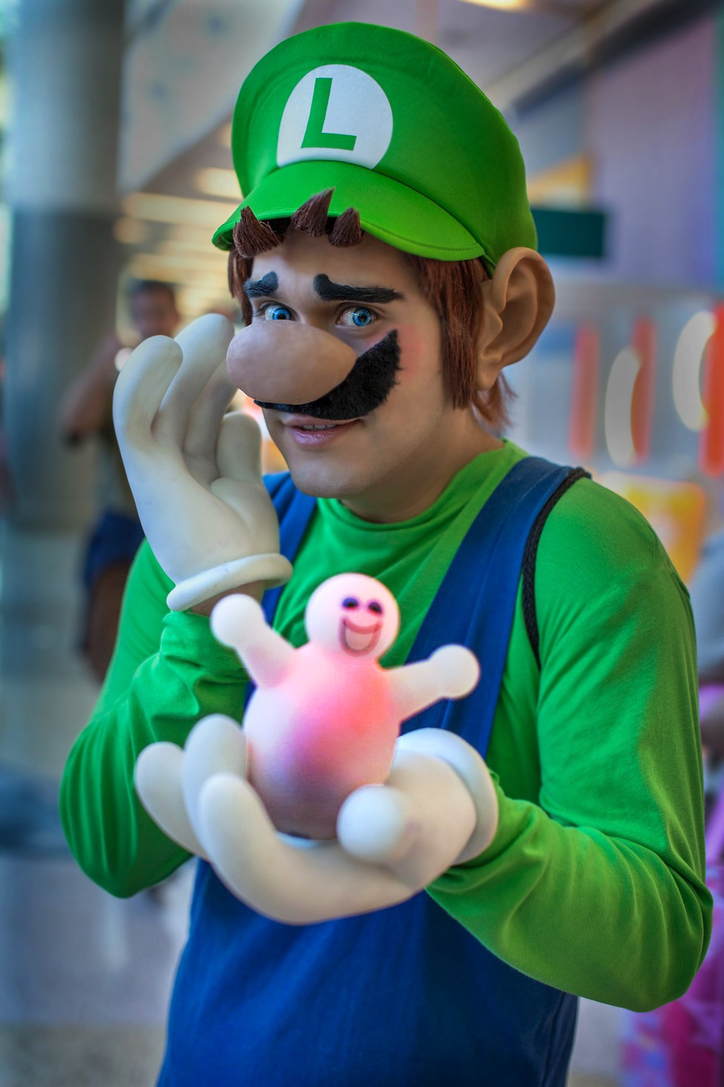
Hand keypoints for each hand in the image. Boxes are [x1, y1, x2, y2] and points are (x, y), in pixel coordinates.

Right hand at [113, 314, 292, 610]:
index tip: (245, 350)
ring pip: (161, 401)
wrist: (237, 584)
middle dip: (204, 362)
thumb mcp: (245, 488)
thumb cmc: (242, 546)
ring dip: (184, 361)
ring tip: (214, 326)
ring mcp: (153, 469)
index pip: (199, 414)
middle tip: (231, 325)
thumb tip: (238, 416)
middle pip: (182, 402)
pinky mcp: (143, 471)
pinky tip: (166, 347)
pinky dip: (143, 379)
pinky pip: (132, 415)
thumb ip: (237, 453)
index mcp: (191, 472)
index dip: (216, 379)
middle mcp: (168, 468)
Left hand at [135, 721, 497, 924]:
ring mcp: (255, 835)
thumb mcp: (428, 823)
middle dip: (197, 799)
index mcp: (312, 891)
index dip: (237, 840)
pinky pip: (211, 786)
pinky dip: (194, 765)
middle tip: (213, 730)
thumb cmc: (425, 817)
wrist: (415, 805)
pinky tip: (161, 746)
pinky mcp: (248, 801)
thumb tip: (367, 818)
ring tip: (155, 756)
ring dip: (178, 786)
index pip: (266, 877)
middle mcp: (272, 869)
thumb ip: (401, 825)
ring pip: (201, 819)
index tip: (221, 788)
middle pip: (219, 847)